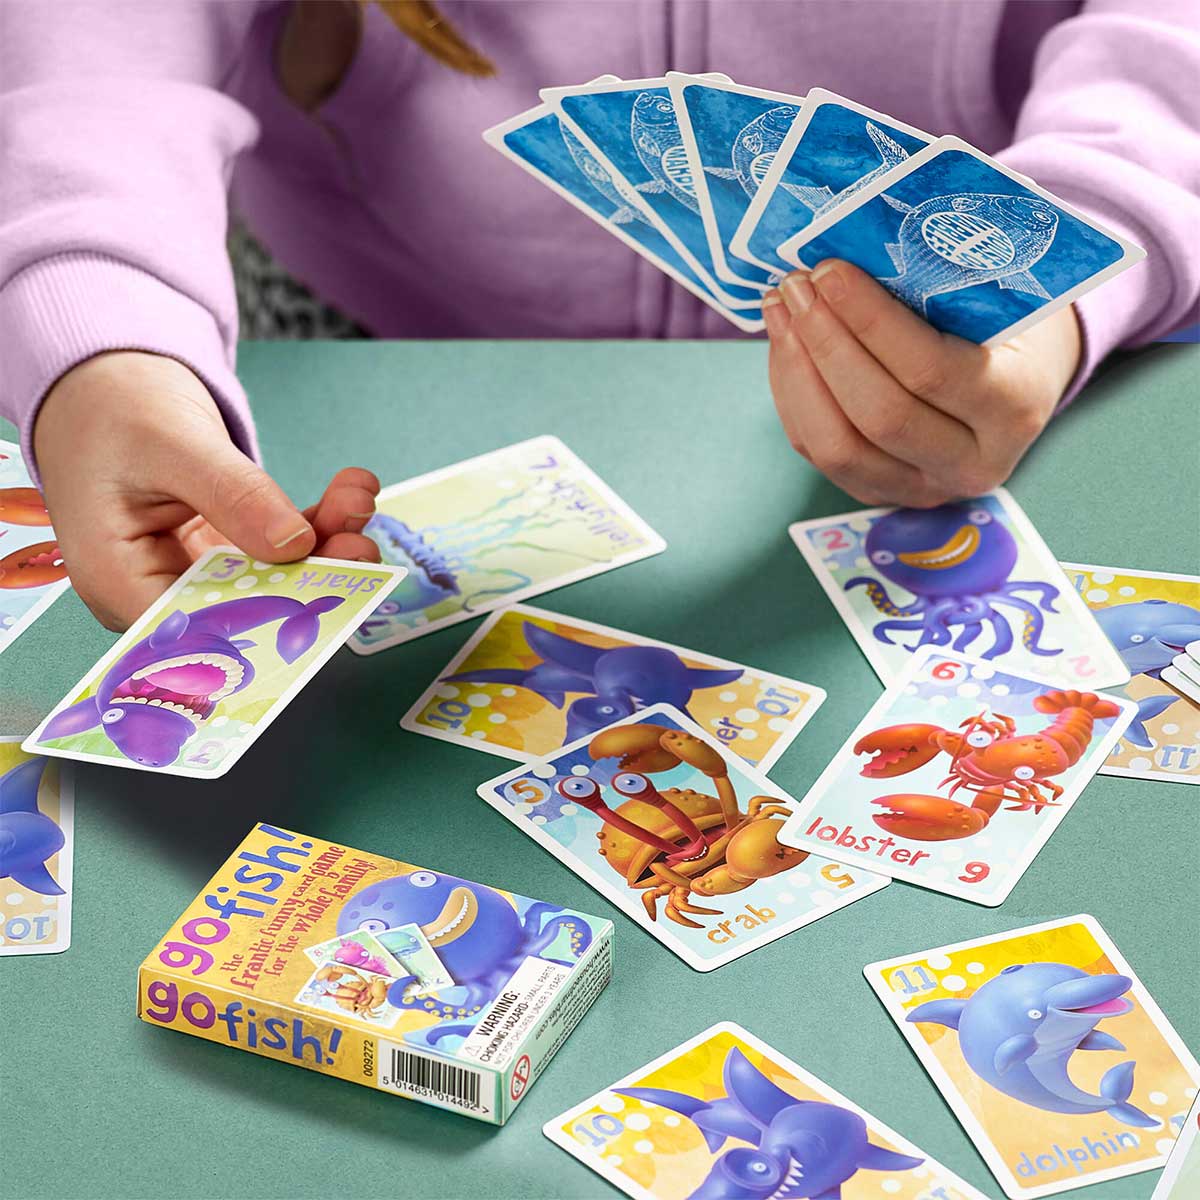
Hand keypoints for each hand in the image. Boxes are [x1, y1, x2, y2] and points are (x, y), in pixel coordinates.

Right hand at [34, 351, 381, 629]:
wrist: (105, 381)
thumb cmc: (111, 410)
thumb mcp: (172, 445)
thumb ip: (232, 496)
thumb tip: (295, 543)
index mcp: (119, 581)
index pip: (198, 631)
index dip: (264, 626)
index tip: (325, 599)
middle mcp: (157, 589)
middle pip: (245, 609)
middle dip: (310, 578)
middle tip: (359, 546)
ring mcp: (195, 571)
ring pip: (274, 577)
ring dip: (325, 542)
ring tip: (357, 501)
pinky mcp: (223, 549)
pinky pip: (278, 548)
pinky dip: (317, 521)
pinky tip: (349, 492)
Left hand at [763, 261, 1081, 506]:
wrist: (1019, 385)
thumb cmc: (1006, 326)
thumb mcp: (998, 300)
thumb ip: (941, 285)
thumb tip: (848, 249)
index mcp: (1013, 407)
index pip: (929, 370)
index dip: (870, 321)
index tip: (829, 271)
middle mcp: (972, 464)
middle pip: (880, 415)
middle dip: (827, 344)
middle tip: (797, 286)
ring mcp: (923, 489)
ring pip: (839, 446)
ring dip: (798, 373)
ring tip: (781, 309)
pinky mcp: (878, 492)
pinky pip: (819, 451)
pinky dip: (792, 396)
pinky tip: (784, 344)